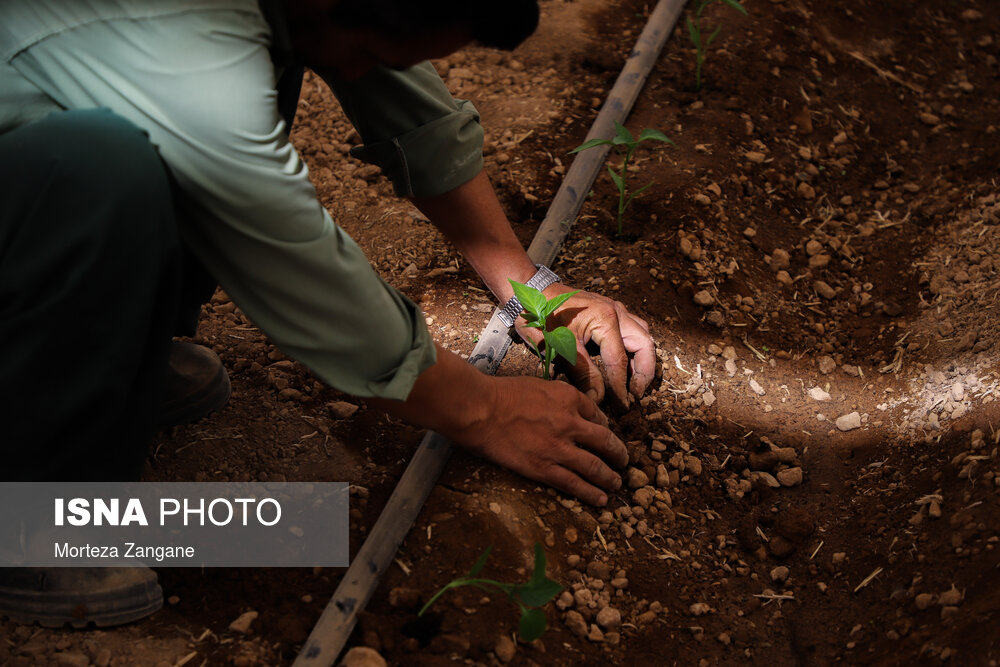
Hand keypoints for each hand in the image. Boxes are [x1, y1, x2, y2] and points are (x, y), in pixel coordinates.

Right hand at [457, 376, 628, 505]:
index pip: (597, 415)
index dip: (606, 429)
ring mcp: (559, 448)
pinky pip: (574, 483)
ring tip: (615, 485)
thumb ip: (557, 397)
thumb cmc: (501, 394)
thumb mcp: (538, 385)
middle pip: (604, 442)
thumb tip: (565, 409)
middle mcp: (570, 423)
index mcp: (569, 398)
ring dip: (609, 477)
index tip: (606, 437)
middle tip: (623, 462)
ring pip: (594, 467)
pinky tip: (600, 499)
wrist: (480, 410)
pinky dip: (590, 493)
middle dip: (618, 454)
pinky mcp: (544, 468)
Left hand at [515, 284, 654, 408]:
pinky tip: (624, 362)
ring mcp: (614, 308)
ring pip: (642, 334)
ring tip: (634, 381)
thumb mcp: (560, 348)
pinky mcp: (609, 310)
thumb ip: (583, 373)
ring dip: (642, 358)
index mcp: (605, 320)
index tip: (622, 407)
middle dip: (645, 372)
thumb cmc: (541, 316)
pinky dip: (633, 347)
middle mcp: (616, 312)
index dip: (621, 387)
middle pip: (644, 344)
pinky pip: (632, 328)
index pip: (619, 361)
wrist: (529, 291)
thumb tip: (598, 398)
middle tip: (637, 394)